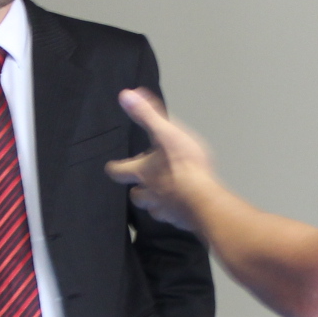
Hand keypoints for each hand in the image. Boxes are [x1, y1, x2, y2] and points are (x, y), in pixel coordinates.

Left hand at [105, 89, 214, 231]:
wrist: (204, 199)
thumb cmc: (184, 165)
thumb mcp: (166, 133)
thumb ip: (146, 115)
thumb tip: (125, 95)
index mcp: (142, 172)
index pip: (118, 171)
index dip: (115, 167)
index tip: (113, 166)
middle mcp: (150, 193)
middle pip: (135, 194)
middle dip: (138, 188)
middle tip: (144, 181)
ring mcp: (165, 209)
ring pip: (153, 208)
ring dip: (155, 202)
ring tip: (164, 195)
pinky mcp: (181, 220)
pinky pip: (173, 217)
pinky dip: (175, 212)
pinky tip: (183, 207)